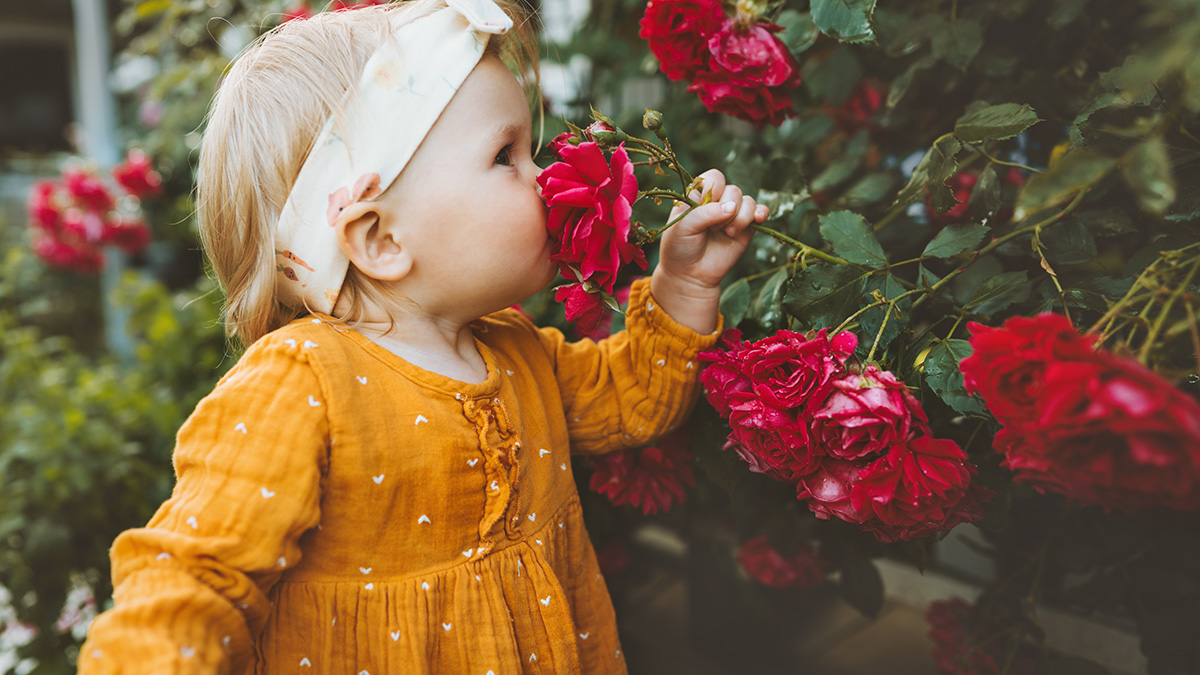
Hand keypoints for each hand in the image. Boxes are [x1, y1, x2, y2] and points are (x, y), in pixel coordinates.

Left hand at [649, 169, 766, 333]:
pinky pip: (760, 211)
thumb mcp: (683, 227)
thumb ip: (705, 213)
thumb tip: (733, 207)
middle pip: (733, 190)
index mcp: (698, 196)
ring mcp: (732, 214)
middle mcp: (717, 202)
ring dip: (740, 217)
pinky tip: (757, 219)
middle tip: (713, 229)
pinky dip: (761, 212)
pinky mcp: (746, 228)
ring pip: (748, 201)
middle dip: (726, 209)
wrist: (690, 276)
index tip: (706, 207)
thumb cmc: (680, 248)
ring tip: (727, 233)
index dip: (715, 190)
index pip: (714, 178)